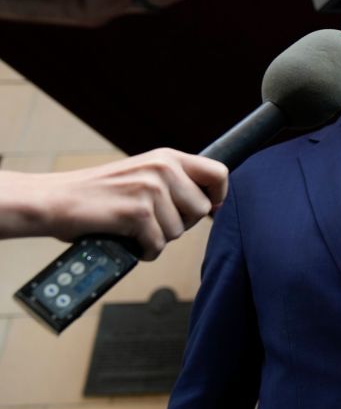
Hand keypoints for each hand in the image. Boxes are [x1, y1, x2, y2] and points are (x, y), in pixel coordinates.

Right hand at [0, 148, 228, 258]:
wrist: (53, 200)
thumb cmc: (97, 195)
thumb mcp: (142, 175)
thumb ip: (174, 183)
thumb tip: (212, 204)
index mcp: (167, 157)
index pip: (219, 173)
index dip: (218, 196)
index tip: (209, 209)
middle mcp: (163, 168)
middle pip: (201, 210)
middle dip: (181, 224)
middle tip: (152, 222)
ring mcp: (151, 189)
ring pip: (179, 231)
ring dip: (158, 238)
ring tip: (133, 228)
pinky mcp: (137, 212)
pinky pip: (158, 245)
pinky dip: (144, 251)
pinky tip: (128, 242)